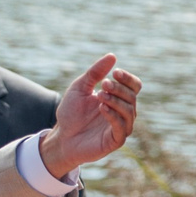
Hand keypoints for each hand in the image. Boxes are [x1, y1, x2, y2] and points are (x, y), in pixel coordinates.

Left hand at [38, 55, 141, 176]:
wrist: (61, 137)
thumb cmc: (71, 113)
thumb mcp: (80, 88)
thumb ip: (94, 73)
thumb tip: (112, 56)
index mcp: (118, 99)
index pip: (134, 86)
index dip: (128, 79)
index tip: (114, 72)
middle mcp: (123, 112)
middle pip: (132, 97)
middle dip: (119, 88)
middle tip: (103, 84)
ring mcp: (121, 127)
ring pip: (130, 111)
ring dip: (116, 101)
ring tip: (100, 95)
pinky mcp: (115, 140)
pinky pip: (122, 127)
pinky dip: (114, 115)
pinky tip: (102, 108)